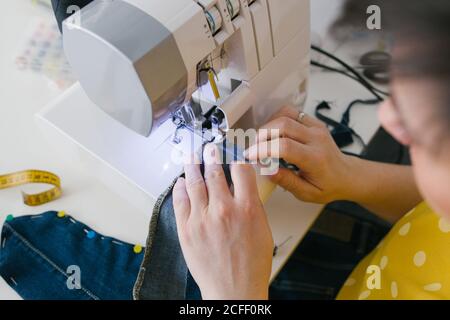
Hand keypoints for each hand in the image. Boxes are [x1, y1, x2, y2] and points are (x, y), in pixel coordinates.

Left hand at [173, 144, 273, 299]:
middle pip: (214, 171)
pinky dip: (180, 187)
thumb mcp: (263, 230)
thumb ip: (252, 205)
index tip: (232, 154)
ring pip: (194, 182)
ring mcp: (202, 219)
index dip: (236, 157)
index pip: (241, 170)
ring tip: (192, 157)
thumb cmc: (251, 265)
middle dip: (211, 155)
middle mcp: (224, 210)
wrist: (233, 291)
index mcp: (247, 209)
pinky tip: (182, 181)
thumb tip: (242, 186)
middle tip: (209, 148)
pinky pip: (180, 201)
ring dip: (192, 165)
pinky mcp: (186, 229)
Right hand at [245, 105, 355, 203]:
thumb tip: (267, 170)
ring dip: (268, 125)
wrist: (346, 175)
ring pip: (285, 114)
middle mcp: (316, 139)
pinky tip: (273, 134)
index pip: (285, 147)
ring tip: (263, 141)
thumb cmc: (328, 185)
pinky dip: (277, 119)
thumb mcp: (307, 193)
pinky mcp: (313, 122)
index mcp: (315, 159)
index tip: (250, 156)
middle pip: (282, 125)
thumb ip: (286, 181)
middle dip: (262, 135)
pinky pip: (291, 112)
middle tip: (254, 149)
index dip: (263, 149)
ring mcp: (315, 127)